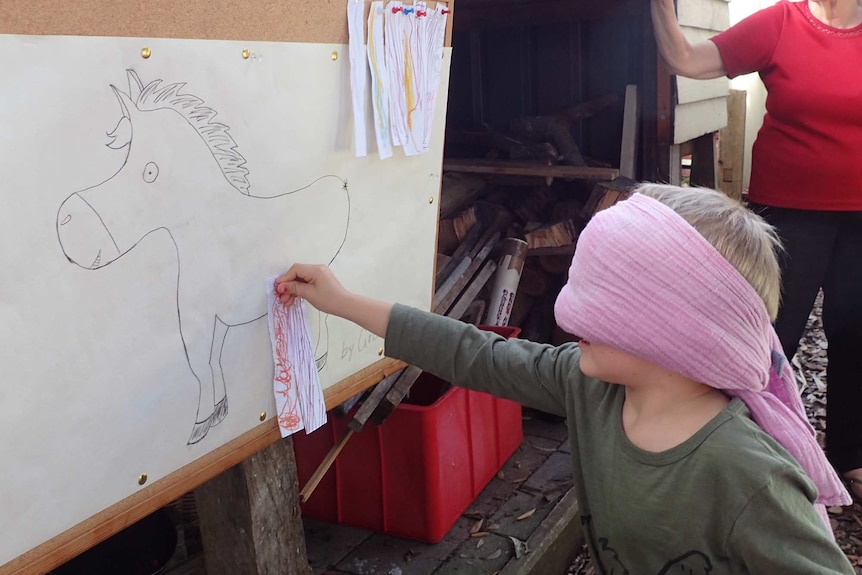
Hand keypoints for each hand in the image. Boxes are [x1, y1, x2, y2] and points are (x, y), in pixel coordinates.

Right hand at [275, 263, 392, 337]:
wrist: (345, 305)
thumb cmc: (329, 300)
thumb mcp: (309, 294)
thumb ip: (294, 288)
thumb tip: (281, 286)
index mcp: (315, 270)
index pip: (295, 269)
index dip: (285, 278)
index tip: (278, 288)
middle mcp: (317, 269)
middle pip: (297, 274)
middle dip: (288, 286)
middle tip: (281, 298)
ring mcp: (319, 274)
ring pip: (300, 279)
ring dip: (292, 290)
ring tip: (286, 301)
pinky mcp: (320, 280)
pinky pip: (306, 282)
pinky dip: (299, 290)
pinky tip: (293, 299)